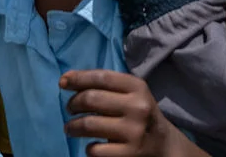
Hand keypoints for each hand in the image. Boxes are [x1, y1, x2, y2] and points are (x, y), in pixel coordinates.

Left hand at [60, 69, 200, 156]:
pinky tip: (91, 145)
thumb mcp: (131, 95)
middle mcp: (137, 107)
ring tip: (71, 128)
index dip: (78, 78)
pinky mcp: (128, 154)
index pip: (102, 77)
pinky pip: (94, 150)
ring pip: (88, 125)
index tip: (62, 82)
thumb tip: (66, 79)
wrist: (163, 145)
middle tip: (70, 109)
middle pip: (91, 99)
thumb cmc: (140, 114)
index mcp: (138, 87)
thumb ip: (105, 86)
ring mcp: (133, 131)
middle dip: (73, 104)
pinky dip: (88, 148)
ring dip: (72, 127)